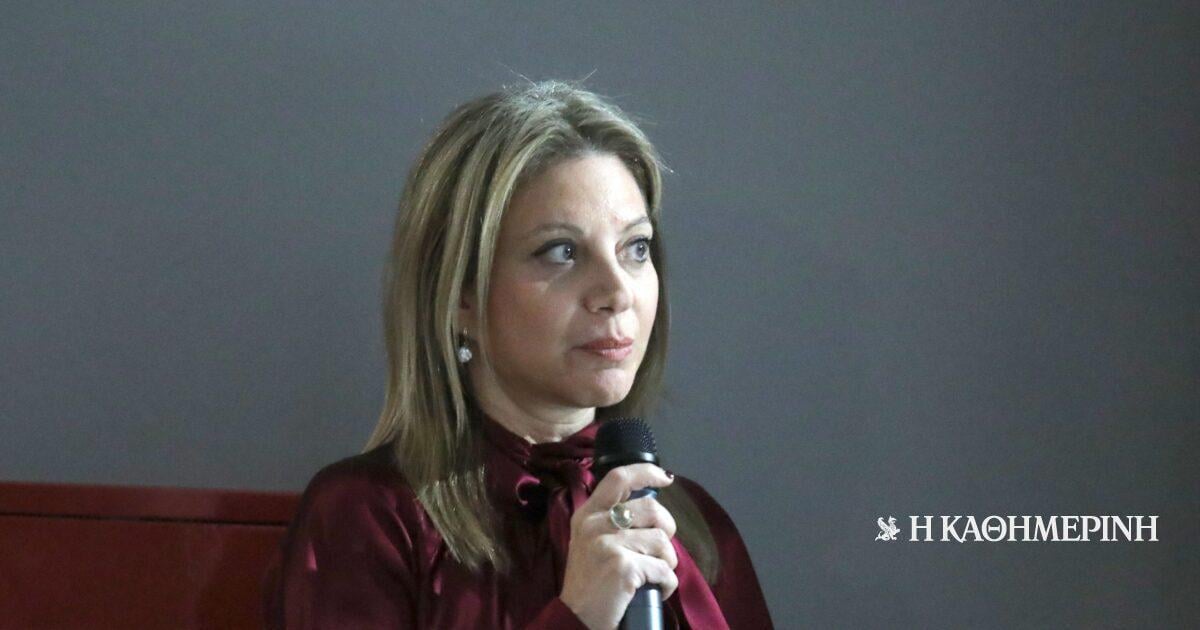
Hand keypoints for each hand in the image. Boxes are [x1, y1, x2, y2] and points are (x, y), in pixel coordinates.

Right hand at [558, 464, 678, 629]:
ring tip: (655, 575)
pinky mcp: (623, 567)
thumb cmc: (589, 584)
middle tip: (661, 548)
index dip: (646, 472)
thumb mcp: (590, 542)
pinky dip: (667, 583)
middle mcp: (594, 525)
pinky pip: (664, 569)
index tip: (665, 478)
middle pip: (652, 509)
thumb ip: (611, 520)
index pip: (619, 478)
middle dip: (667, 529)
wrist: (576, 620)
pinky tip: (655, 590)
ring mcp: (608, 545)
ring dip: (667, 561)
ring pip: (661, 541)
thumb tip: (652, 508)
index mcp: (587, 514)